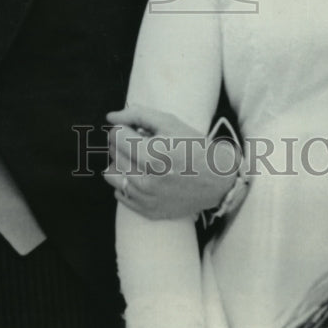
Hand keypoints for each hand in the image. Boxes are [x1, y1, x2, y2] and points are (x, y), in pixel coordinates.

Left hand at [104, 104, 238, 220]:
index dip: (125, 127)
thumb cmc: (194, 146)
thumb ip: (137, 115)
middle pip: (113, 153)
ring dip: (121, 162)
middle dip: (123, 143)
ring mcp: (145, 199)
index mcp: (152, 155)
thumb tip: (110, 117)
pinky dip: (127, 181)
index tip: (138, 130)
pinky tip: (144, 175)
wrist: (218, 180)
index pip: (116, 135)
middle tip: (142, 142)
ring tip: (140, 159)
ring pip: (111, 174)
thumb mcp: (170, 122)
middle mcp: (146, 180)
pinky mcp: (147, 212)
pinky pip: (119, 193)